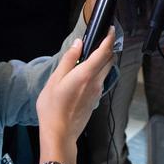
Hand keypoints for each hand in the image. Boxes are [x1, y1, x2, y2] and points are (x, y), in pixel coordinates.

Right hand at [37, 29, 114, 150]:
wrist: (60, 133)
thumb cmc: (53, 107)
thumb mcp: (55, 80)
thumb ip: (68, 60)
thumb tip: (78, 44)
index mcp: (86, 74)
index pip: (104, 51)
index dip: (109, 38)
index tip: (111, 29)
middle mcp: (96, 82)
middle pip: (109, 60)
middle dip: (108, 47)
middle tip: (100, 39)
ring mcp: (97, 92)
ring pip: (106, 70)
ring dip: (104, 60)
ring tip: (91, 55)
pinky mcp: (95, 99)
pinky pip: (101, 80)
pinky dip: (98, 71)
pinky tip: (86, 73)